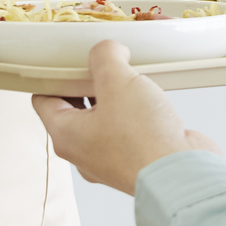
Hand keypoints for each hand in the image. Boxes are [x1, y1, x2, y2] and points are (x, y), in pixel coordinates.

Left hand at [33, 40, 220, 193]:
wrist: (183, 175)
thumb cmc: (144, 139)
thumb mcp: (118, 81)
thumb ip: (105, 57)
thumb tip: (108, 50)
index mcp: (66, 136)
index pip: (43, 100)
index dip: (52, 75)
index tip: (66, 58)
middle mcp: (84, 152)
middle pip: (73, 107)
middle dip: (86, 82)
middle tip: (102, 62)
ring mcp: (109, 158)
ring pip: (102, 117)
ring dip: (113, 96)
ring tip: (129, 76)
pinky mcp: (134, 159)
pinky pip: (126, 128)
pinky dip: (133, 111)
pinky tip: (148, 96)